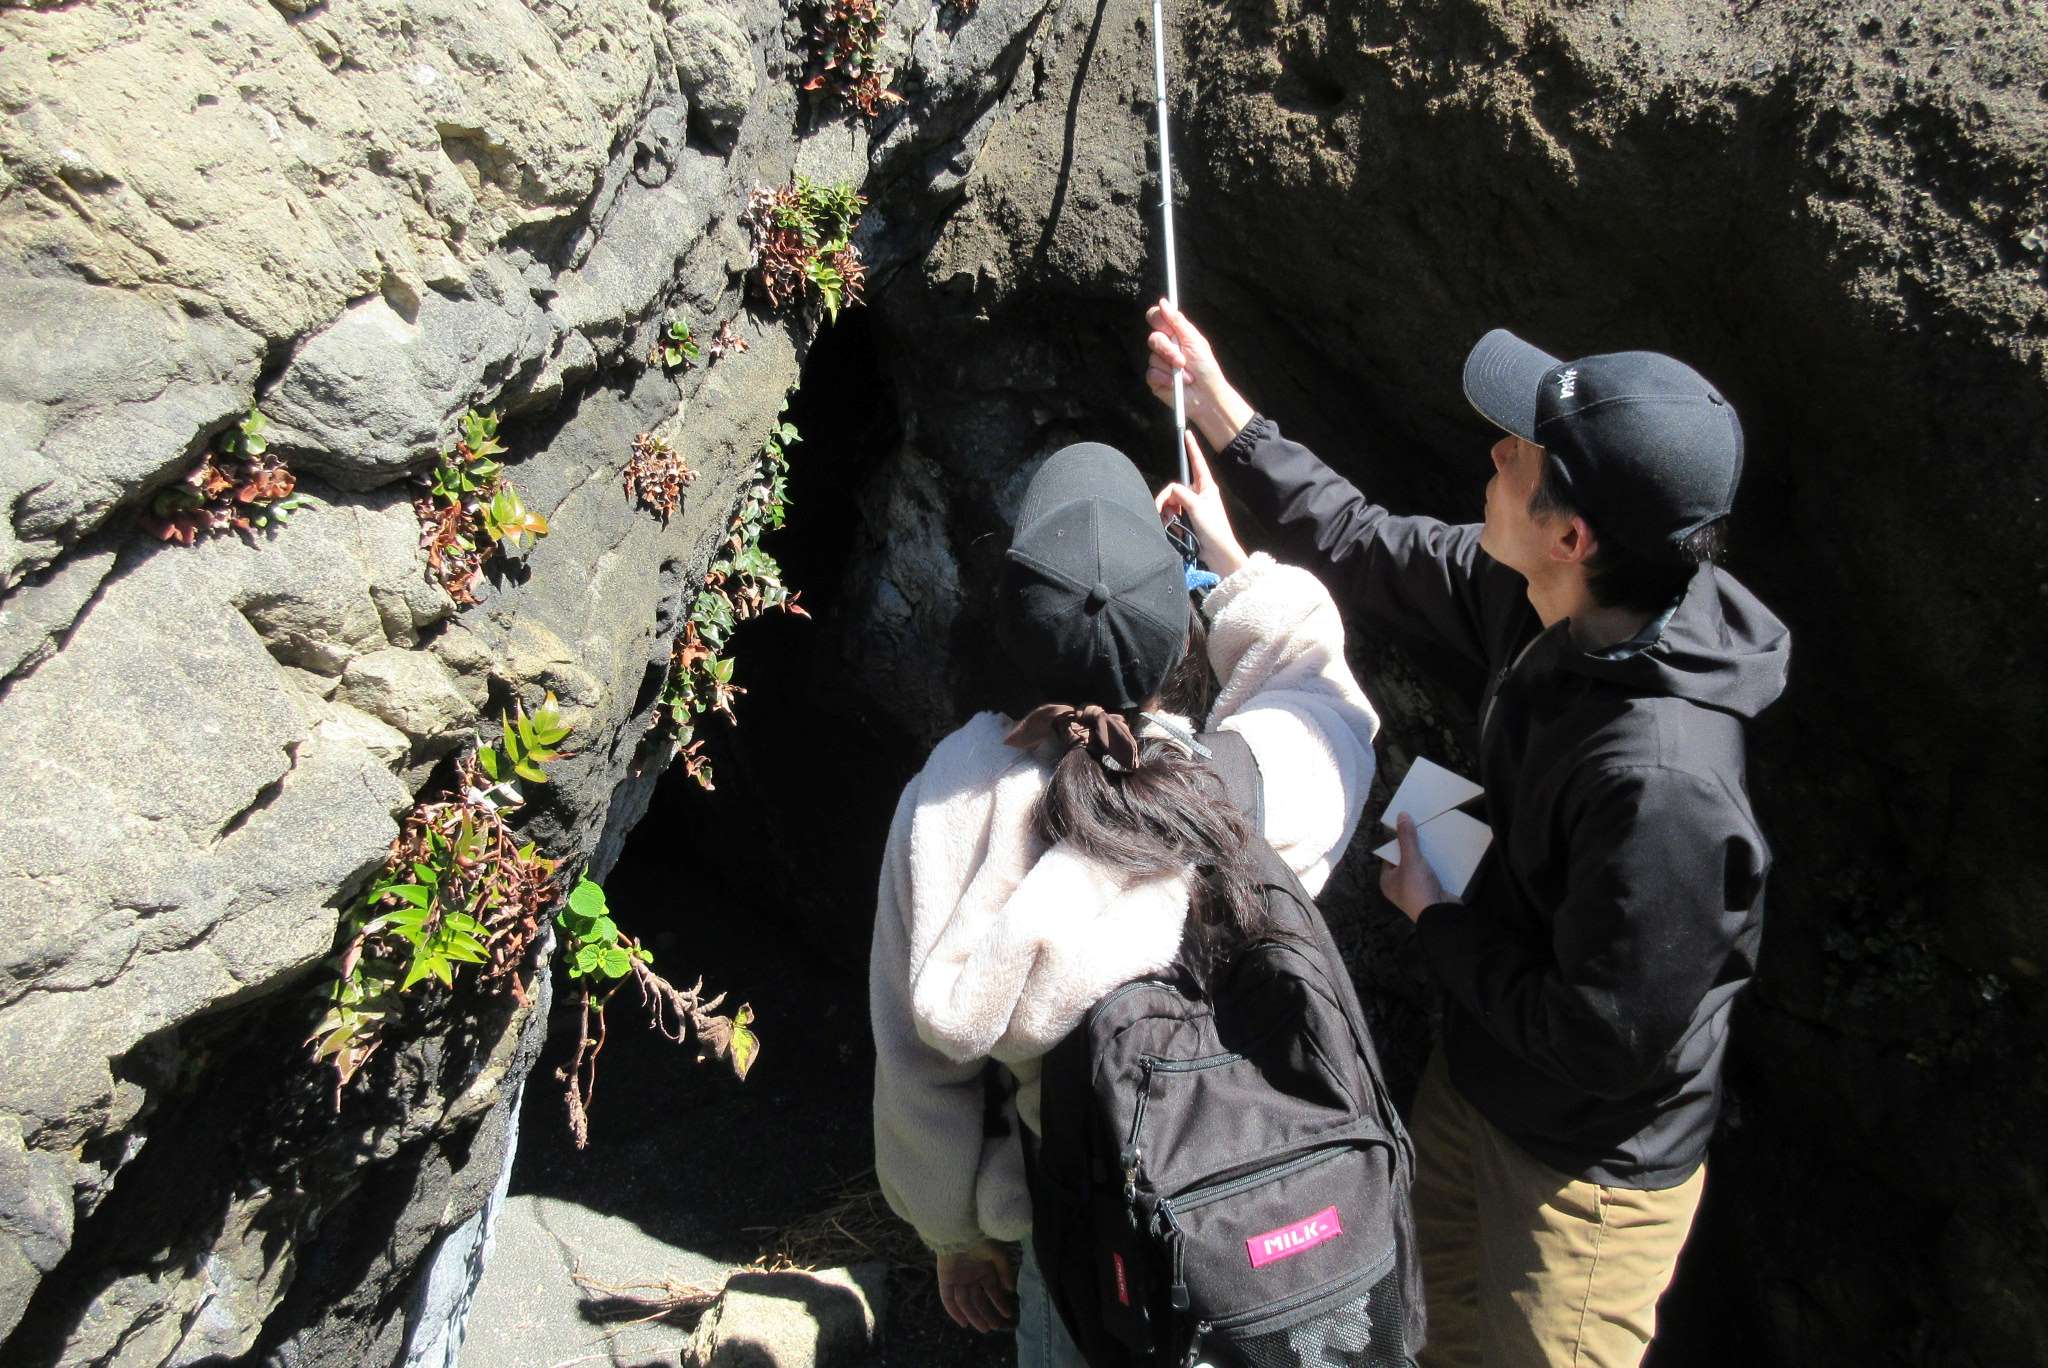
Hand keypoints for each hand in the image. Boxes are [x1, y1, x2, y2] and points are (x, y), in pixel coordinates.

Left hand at [936, 1242, 1015, 1332]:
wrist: (959, 1229)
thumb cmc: (979, 1239)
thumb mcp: (997, 1255)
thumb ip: (1005, 1272)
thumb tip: (1011, 1290)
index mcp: (984, 1271)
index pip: (992, 1292)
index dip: (999, 1304)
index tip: (1007, 1315)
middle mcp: (971, 1277)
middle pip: (978, 1300)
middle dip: (986, 1314)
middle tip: (994, 1327)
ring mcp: (958, 1279)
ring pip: (965, 1302)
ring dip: (973, 1316)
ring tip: (983, 1328)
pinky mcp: (945, 1279)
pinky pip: (948, 1299)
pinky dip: (954, 1311)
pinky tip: (963, 1323)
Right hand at [1145, 299, 1255, 450]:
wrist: (1206, 395)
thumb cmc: (1205, 367)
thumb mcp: (1195, 341)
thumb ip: (1178, 321)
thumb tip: (1163, 301)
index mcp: (1174, 334)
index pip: (1156, 318)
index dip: (1157, 318)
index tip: (1166, 325)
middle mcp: (1164, 346)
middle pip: (1153, 338)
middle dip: (1168, 350)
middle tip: (1182, 360)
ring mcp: (1158, 363)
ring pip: (1153, 358)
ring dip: (1171, 368)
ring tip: (1186, 376)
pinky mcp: (1154, 379)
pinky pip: (1151, 373)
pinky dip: (1166, 379)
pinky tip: (1176, 384)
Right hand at [1155, 432, 1247, 577]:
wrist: (1218, 551)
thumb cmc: (1213, 527)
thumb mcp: (1196, 506)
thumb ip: (1181, 493)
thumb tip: (1171, 490)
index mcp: (1206, 486)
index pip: (1197, 462)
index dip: (1192, 447)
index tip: (1188, 433)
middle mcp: (1199, 493)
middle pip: (1176, 486)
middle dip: (1167, 498)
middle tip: (1162, 510)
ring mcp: (1193, 506)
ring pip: (1172, 501)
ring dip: (1169, 512)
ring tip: (1174, 524)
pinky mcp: (1188, 518)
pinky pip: (1173, 514)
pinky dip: (1171, 521)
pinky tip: (1175, 530)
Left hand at [1379, 813, 1451, 922]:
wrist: (1441, 914)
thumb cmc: (1418, 888)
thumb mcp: (1411, 860)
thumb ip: (1406, 838)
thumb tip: (1401, 815)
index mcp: (1387, 881)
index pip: (1390, 856)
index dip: (1398, 842)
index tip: (1408, 827)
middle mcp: (1399, 886)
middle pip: (1406, 860)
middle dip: (1416, 847)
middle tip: (1423, 830)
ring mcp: (1416, 890)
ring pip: (1421, 867)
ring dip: (1428, 856)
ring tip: (1435, 838)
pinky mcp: (1432, 892)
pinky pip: (1433, 874)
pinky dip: (1438, 865)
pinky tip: (1445, 853)